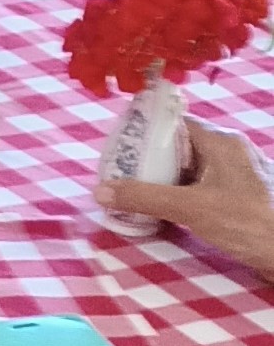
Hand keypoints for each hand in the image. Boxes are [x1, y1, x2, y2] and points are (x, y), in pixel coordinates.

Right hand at [103, 117, 273, 279]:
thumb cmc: (246, 222)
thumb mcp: (189, 208)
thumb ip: (144, 198)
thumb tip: (100, 190)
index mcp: (222, 143)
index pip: (177, 124)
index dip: (146, 133)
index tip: (120, 148)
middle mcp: (232, 153)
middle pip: (182, 148)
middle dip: (151, 162)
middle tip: (121, 175)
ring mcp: (239, 176)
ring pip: (193, 170)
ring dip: (166, 182)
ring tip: (136, 195)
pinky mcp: (242, 198)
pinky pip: (204, 188)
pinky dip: (183, 196)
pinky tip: (167, 212)